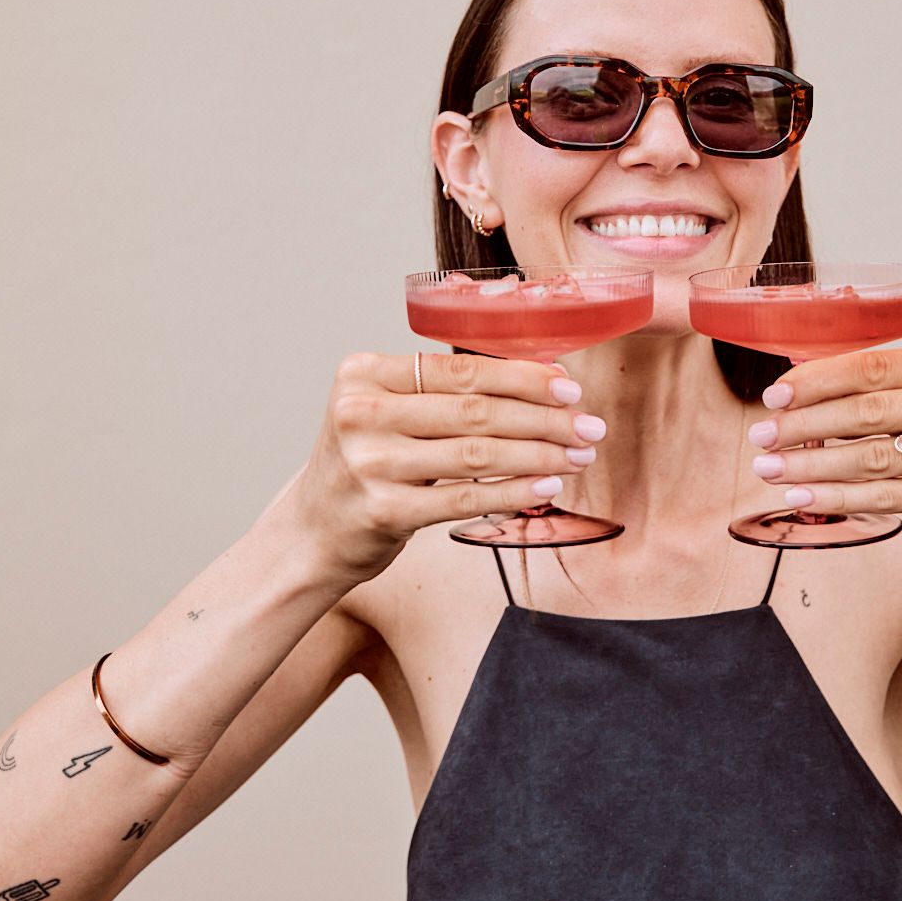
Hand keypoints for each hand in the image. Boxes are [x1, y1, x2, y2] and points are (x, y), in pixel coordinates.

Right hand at [287, 350, 605, 588]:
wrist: (312, 531)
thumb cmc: (367, 463)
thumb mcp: (386, 411)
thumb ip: (443, 392)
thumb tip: (541, 377)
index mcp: (364, 373)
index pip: (460, 369)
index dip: (523, 377)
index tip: (570, 387)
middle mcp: (361, 412)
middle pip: (475, 410)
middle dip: (544, 418)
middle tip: (588, 425)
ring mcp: (369, 462)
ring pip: (477, 453)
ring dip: (540, 455)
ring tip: (577, 456)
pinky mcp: (383, 510)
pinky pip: (466, 498)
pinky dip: (514, 492)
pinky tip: (546, 488)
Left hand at [746, 339, 901, 555]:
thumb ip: (901, 386)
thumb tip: (807, 383)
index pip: (878, 363)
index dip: (819, 378)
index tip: (775, 393)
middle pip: (869, 408)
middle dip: (804, 423)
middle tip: (761, 434)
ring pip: (872, 455)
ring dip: (811, 464)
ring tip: (771, 468)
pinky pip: (888, 495)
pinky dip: (838, 497)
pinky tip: (804, 497)